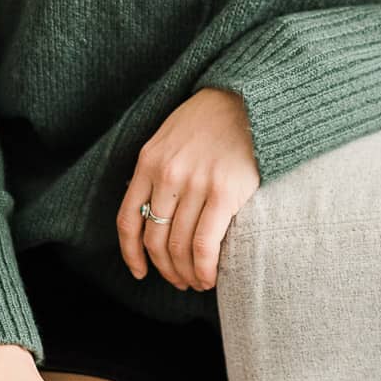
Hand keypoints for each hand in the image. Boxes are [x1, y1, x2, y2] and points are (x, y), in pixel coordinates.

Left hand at [117, 86, 259, 291]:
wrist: (251, 98)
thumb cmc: (214, 117)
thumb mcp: (172, 135)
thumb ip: (159, 168)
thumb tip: (154, 209)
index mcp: (149, 161)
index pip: (129, 219)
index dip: (132, 253)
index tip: (140, 272)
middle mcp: (168, 174)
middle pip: (155, 239)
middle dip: (165, 268)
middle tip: (178, 280)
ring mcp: (195, 184)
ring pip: (179, 246)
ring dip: (185, 274)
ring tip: (197, 282)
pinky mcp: (224, 192)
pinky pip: (205, 245)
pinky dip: (204, 268)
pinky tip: (209, 277)